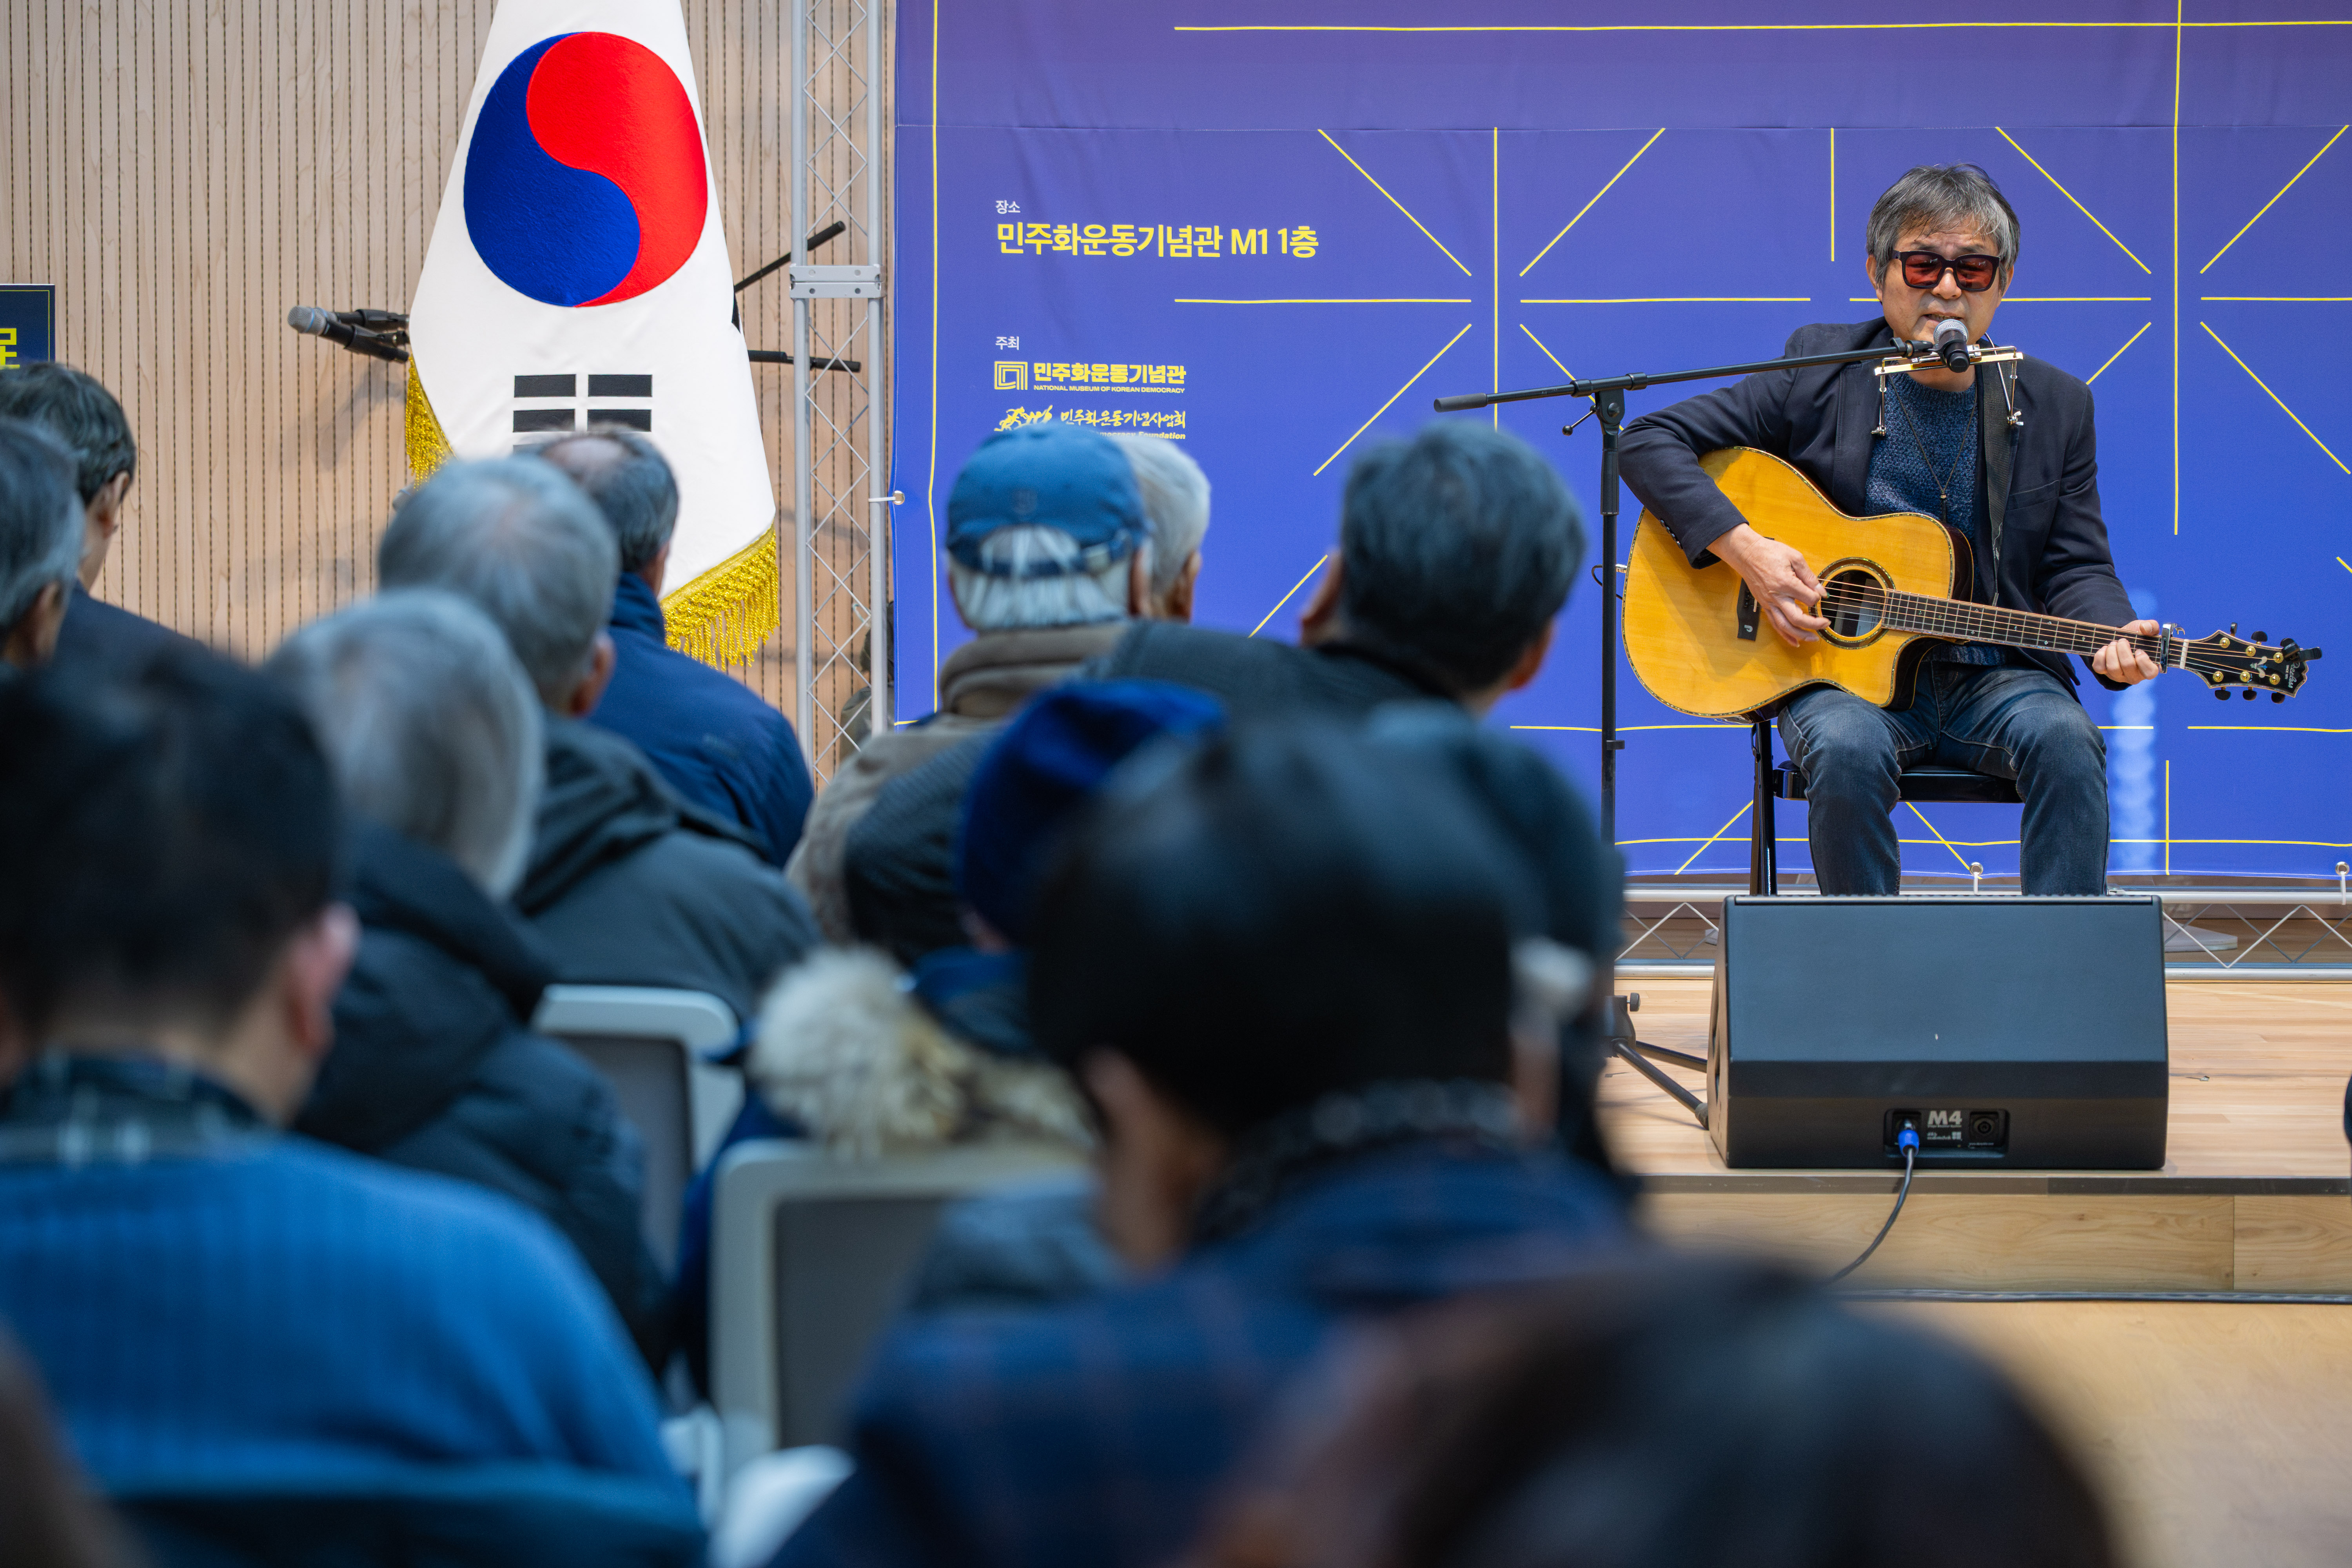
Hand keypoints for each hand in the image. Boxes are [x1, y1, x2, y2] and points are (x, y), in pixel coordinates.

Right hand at [1712, 524, 1826, 645]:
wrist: (1747, 554)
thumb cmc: (1769, 552)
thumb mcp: (1794, 557)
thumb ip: (1808, 576)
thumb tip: (1820, 590)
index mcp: (1786, 583)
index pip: (1808, 598)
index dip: (1818, 598)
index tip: (1820, 594)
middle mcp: (1777, 596)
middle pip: (1797, 618)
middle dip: (1814, 624)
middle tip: (1825, 624)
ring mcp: (1769, 603)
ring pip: (1785, 626)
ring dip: (1800, 635)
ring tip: (1813, 639)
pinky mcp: (1764, 605)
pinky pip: (1774, 624)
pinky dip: (1785, 635)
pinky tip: (1794, 641)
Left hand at [2093, 618, 2163, 684]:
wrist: (2121, 638)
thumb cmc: (2137, 636)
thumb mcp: (2147, 628)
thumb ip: (2152, 626)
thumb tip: (2146, 628)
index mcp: (2150, 667)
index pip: (2150, 673)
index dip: (2143, 661)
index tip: (2138, 650)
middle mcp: (2135, 675)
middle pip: (2128, 666)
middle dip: (2123, 649)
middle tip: (2122, 640)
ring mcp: (2120, 676)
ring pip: (2113, 668)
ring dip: (2112, 652)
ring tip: (2114, 643)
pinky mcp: (2106, 673)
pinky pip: (2100, 668)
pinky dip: (2100, 656)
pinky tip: (2105, 648)